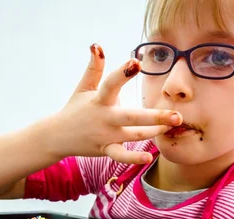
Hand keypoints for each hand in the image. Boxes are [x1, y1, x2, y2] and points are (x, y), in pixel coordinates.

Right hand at [45, 44, 181, 163]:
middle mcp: (105, 118)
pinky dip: (133, 158)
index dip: (122, 73)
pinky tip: (148, 158)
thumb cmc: (75, 108)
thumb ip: (95, 67)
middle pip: (132, 117)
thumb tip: (97, 45)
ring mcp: (106, 136)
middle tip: (177, 115)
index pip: (111, 84)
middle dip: (155, 116)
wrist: (57, 136)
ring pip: (134, 135)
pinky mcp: (105, 149)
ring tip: (173, 125)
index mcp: (99, 100)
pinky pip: (121, 156)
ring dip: (154, 132)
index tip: (136, 63)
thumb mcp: (83, 87)